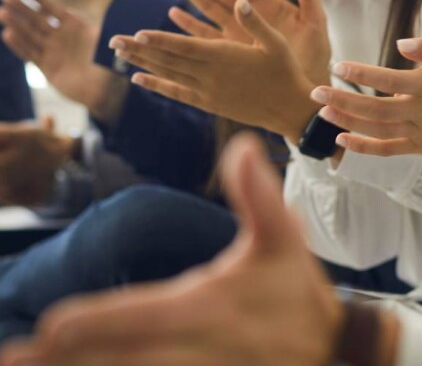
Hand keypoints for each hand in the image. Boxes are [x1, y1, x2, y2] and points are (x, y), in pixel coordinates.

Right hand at [0, 0, 126, 121]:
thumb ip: (106, 34)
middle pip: (38, 20)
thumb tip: (110, 26)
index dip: (41, 0)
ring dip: (16, 24)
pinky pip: (30, 53)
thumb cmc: (109, 65)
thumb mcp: (108, 45)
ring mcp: (52, 51)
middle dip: (23, 8)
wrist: (103, 91)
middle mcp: (62, 37)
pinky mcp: (46, 66)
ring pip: (31, 34)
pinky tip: (8, 34)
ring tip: (2, 12)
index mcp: (77, 27)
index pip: (55, 10)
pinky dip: (20, 45)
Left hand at [0, 132, 366, 365]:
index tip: (49, 328)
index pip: (134, 318)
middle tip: (14, 360)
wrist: (324, 354)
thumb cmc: (294, 293)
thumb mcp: (282, 237)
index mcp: (202, 308)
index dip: (88, 323)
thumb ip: (258, 192)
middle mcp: (188, 354)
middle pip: (112, 362)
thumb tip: (243, 144)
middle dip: (61, 361)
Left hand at [110, 0, 318, 140]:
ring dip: (142, 64)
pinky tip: (139, 79)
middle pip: (168, 61)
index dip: (159, 40)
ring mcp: (208, 92)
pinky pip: (177, 93)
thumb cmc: (285, 71)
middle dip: (139, 50)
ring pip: (168, 75)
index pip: (184, 47)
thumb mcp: (275, 42)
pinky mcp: (209, 103)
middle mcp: (211, 76)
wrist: (289, 110)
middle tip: (113, 41)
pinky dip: (157, 86)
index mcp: (225, 57)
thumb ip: (255, 21)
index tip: (136, 33)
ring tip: (119, 54)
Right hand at [168, 0, 330, 86]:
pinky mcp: (232, 52)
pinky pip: (206, 35)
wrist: (308, 88)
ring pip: (210, 10)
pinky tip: (175, 14)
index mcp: (269, 7)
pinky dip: (191, 24)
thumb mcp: (315, 24)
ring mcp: (240, 33)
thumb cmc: (315, 55)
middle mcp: (251, 17)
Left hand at [311, 36, 421, 168]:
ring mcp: (420, 132)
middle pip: (371, 106)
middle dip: (340, 99)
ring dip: (346, 121)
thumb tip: (401, 45)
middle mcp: (419, 110)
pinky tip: (343, 142)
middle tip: (315, 92)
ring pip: (375, 128)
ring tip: (322, 113)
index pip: (384, 77)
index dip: (358, 72)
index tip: (338, 66)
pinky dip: (364, 147)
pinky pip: (388, 149)